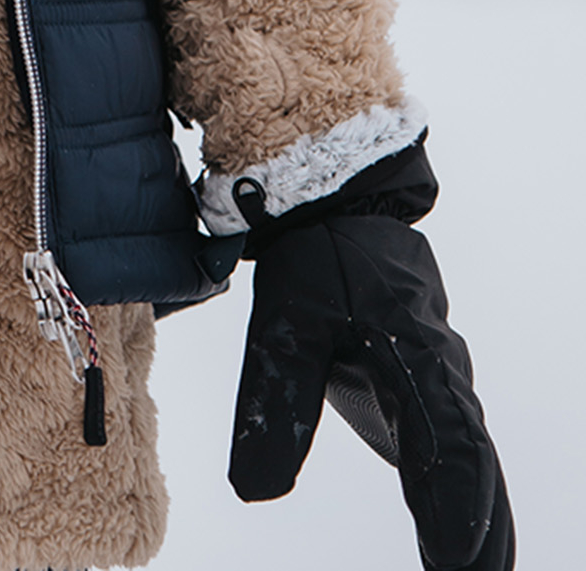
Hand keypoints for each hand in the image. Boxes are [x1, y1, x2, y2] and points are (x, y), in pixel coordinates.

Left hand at [228, 146, 512, 569]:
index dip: (458, 507)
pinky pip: (456, 441)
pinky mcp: (422, 378)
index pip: (450, 447)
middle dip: (480, 531)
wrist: (337, 198)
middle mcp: (440, 373)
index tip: (458, 560)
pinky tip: (456, 533)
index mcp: (416, 358)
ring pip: (470, 457)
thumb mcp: (283, 322)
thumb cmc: (314, 256)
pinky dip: (464, 490)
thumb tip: (253, 493)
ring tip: (477, 569)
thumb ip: (275, 403)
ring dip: (480, 516)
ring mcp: (438, 376)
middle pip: (472, 464)